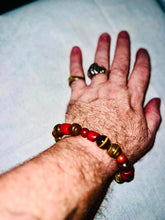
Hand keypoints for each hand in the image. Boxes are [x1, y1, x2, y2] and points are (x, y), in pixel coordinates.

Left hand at [65, 31, 160, 161]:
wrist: (92, 151)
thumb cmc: (119, 146)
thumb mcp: (146, 136)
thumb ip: (153, 117)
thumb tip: (156, 101)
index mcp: (131, 99)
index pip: (140, 74)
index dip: (142, 61)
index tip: (141, 52)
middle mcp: (114, 90)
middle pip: (120, 63)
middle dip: (123, 47)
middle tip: (123, 35)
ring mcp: (95, 90)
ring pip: (100, 64)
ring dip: (103, 49)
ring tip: (104, 37)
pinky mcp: (78, 95)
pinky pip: (76, 74)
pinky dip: (75, 61)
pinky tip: (75, 50)